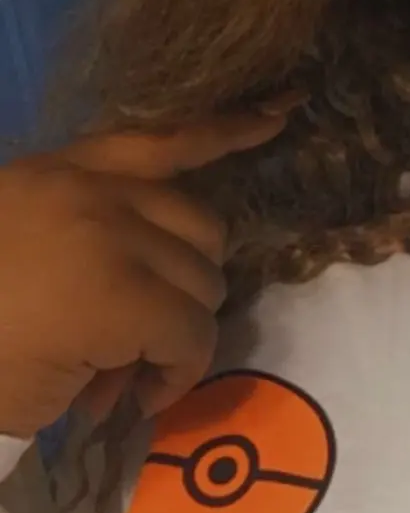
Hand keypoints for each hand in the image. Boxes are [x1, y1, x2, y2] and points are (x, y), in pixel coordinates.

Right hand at [0, 112, 288, 439]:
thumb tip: (162, 293)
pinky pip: (193, 336)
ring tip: (119, 376)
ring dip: (175, 340)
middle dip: (184, 288)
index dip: (225, 129)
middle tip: (137, 339)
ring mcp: (107, 236)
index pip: (159, 137)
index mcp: (56, 171)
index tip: (280, 113)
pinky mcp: (123, 295)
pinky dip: (175, 376)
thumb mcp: (26, 255)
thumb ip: (92, 242)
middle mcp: (85, 189)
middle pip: (200, 225)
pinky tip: (130, 398)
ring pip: (204, 286)